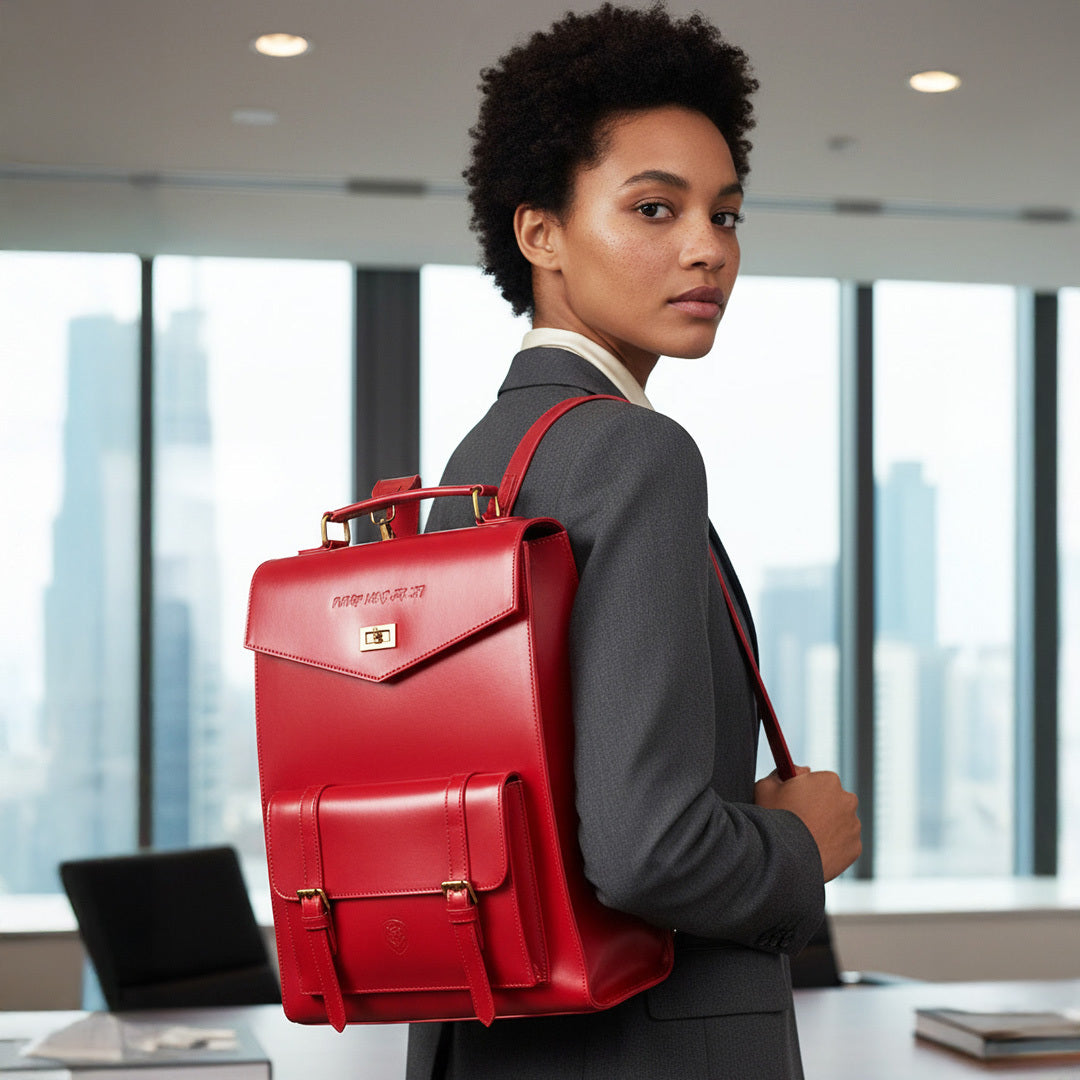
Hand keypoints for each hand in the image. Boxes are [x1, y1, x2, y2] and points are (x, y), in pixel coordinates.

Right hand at [755, 766, 861, 882]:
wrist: (785, 858)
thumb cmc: (775, 819)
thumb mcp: (765, 787)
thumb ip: (779, 773)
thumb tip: (790, 771)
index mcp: (828, 780)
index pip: (819, 781)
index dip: (805, 790)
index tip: (794, 800)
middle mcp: (847, 800)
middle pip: (833, 800)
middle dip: (820, 807)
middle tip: (799, 820)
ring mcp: (853, 826)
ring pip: (840, 823)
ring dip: (827, 827)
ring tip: (804, 838)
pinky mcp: (855, 848)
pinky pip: (844, 844)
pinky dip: (832, 846)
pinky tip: (813, 850)